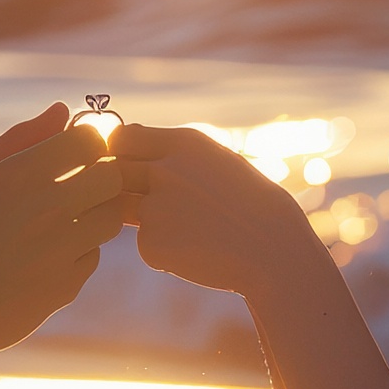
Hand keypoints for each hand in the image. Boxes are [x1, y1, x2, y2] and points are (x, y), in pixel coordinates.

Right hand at [0, 121, 128, 388]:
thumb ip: (23, 142)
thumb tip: (63, 111)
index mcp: (19, 174)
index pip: (88, 139)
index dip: (87, 142)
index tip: (77, 151)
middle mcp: (46, 208)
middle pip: (110, 177)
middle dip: (101, 177)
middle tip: (82, 185)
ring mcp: (61, 250)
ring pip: (110, 219)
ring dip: (95, 215)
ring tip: (65, 221)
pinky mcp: (65, 287)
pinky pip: (92, 258)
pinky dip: (77, 254)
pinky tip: (47, 257)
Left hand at [113, 123, 322, 301]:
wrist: (274, 252)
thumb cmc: (248, 204)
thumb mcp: (216, 160)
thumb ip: (169, 150)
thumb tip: (122, 136)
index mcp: (183, 143)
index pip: (121, 137)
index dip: (120, 154)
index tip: (135, 169)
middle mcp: (164, 170)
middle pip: (113, 171)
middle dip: (124, 186)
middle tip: (163, 205)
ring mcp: (155, 208)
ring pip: (126, 210)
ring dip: (147, 220)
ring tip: (193, 229)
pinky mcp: (151, 244)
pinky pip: (145, 243)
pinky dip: (163, 250)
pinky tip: (197, 251)